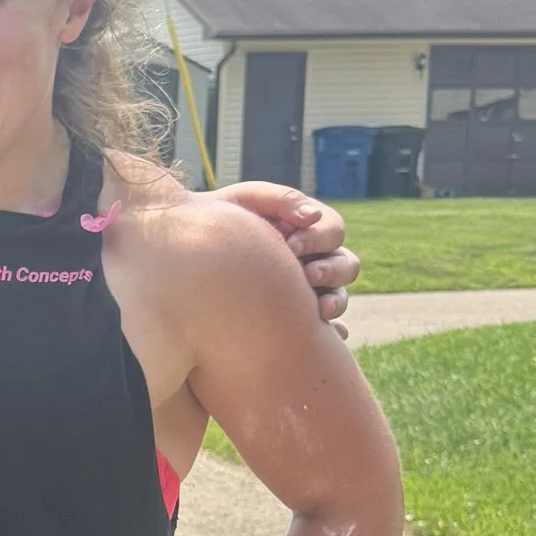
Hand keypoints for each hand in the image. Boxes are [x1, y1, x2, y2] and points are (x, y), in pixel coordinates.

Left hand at [214, 181, 355, 327]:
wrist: (188, 253)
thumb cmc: (221, 222)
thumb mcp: (246, 202)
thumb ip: (280, 201)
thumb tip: (313, 217)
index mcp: (308, 231)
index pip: (333, 231)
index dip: (318, 238)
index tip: (290, 246)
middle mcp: (315, 261)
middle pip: (347, 266)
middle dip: (331, 270)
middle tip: (308, 275)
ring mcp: (310, 293)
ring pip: (341, 298)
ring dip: (336, 301)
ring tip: (319, 310)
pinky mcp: (300, 322)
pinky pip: (329, 332)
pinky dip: (333, 333)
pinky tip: (323, 335)